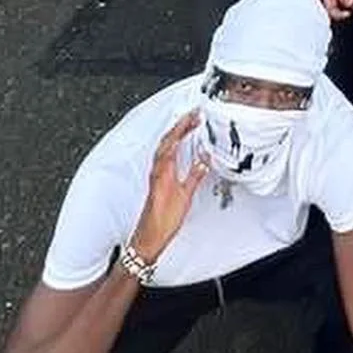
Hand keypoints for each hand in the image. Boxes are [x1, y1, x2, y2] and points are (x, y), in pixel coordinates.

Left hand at [130, 111, 209, 263]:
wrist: (149, 237)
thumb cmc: (163, 221)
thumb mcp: (184, 197)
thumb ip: (194, 176)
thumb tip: (203, 159)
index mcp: (163, 170)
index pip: (172, 141)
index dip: (183, 126)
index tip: (194, 115)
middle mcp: (157, 170)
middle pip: (166, 140)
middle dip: (180, 125)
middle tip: (193, 115)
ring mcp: (156, 174)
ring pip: (164, 147)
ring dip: (175, 134)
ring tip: (187, 125)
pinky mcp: (157, 180)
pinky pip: (163, 156)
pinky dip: (171, 146)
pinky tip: (177, 147)